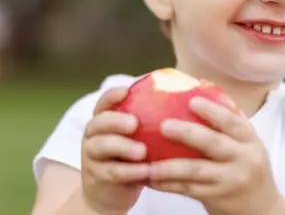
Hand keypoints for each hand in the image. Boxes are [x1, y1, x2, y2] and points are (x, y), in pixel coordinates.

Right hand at [81, 87, 149, 214]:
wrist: (110, 195)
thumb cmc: (134, 158)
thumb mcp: (141, 138)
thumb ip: (155, 119)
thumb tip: (192, 90)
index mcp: (104, 120)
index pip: (104, 102)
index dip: (112, 95)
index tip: (126, 90)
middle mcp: (93, 135)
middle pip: (98, 123)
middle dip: (116, 121)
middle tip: (134, 123)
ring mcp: (91, 157)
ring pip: (102, 147)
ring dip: (123, 147)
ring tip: (142, 151)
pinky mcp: (96, 178)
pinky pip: (112, 172)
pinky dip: (129, 171)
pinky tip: (146, 171)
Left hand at [148, 97, 280, 214]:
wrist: (261, 208)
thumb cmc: (247, 165)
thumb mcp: (247, 142)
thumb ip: (229, 118)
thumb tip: (202, 85)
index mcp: (249, 140)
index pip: (232, 122)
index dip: (213, 110)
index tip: (192, 100)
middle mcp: (243, 159)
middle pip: (214, 144)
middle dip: (187, 134)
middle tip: (164, 125)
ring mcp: (230, 180)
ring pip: (196, 172)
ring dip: (169, 167)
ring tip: (148, 163)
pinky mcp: (217, 198)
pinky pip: (188, 190)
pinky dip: (168, 185)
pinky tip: (150, 179)